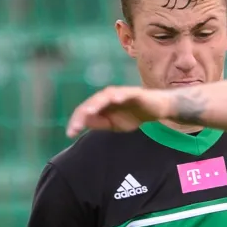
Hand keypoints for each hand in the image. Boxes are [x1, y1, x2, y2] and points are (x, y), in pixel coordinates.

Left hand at [65, 86, 179, 135]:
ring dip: (96, 103)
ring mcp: (120, 93)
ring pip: (105, 97)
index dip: (77, 121)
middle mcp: (107, 96)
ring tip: (89, 112)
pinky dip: (120, 95)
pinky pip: (125, 93)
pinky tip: (115, 99)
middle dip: (82, 115)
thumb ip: (100, 123)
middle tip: (75, 127)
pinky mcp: (134, 92)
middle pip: (91, 103)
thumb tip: (85, 122)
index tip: (70, 134)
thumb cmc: (134, 115)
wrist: (156, 108)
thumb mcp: (114, 124)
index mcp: (101, 105)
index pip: (85, 111)